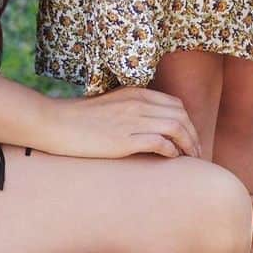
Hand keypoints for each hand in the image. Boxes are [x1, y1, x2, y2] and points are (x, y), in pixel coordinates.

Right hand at [38, 87, 201, 160]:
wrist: (55, 123)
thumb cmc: (80, 119)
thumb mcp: (111, 105)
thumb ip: (131, 109)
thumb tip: (149, 126)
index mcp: (136, 93)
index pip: (175, 104)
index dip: (188, 122)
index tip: (190, 138)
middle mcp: (138, 104)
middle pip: (180, 115)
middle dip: (193, 134)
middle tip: (196, 152)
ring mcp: (132, 120)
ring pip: (175, 128)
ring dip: (188, 144)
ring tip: (190, 159)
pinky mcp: (124, 139)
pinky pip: (160, 142)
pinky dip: (172, 151)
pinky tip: (172, 159)